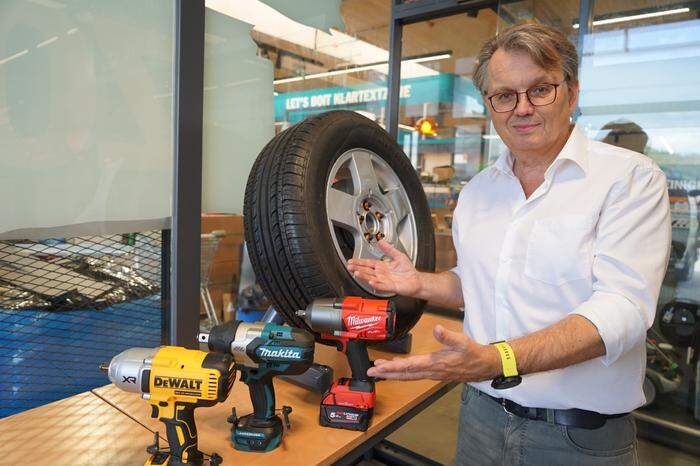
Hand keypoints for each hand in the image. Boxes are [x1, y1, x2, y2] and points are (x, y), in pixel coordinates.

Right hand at [347, 240, 422, 296]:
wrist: (416, 280)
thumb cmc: (408, 270)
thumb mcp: (398, 255)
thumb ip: (389, 249)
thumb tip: (381, 241)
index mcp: (382, 266)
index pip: (368, 263)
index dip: (359, 262)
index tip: (351, 261)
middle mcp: (381, 274)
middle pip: (367, 271)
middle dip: (357, 269)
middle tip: (349, 267)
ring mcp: (385, 281)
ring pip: (371, 278)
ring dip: (364, 276)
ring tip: (356, 273)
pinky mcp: (391, 287)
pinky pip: (382, 286)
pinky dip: (376, 284)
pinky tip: (371, 282)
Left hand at [366, 325, 500, 381]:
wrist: (485, 365)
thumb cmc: (473, 353)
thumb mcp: (462, 341)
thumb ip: (448, 335)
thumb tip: (436, 328)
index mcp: (435, 363)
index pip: (409, 366)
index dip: (393, 367)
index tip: (379, 367)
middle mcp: (431, 371)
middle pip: (405, 374)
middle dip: (387, 373)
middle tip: (370, 372)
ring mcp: (433, 374)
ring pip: (409, 375)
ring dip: (393, 373)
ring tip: (379, 370)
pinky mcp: (435, 373)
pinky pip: (415, 374)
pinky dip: (404, 372)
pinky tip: (398, 369)